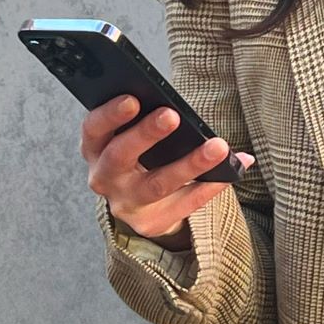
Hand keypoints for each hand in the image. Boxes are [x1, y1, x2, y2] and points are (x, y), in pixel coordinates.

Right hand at [83, 94, 255, 248]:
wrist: (143, 205)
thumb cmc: (141, 155)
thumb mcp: (132, 138)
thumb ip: (144, 119)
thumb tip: (176, 103)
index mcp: (96, 148)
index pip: (94, 129)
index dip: (110, 115)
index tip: (133, 99)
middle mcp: (104, 178)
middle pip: (120, 156)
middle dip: (146, 134)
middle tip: (171, 115)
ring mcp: (126, 204)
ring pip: (158, 184)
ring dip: (190, 164)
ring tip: (218, 146)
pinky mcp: (150, 223)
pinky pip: (185, 204)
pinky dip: (209, 186)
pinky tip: (230, 172)